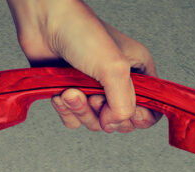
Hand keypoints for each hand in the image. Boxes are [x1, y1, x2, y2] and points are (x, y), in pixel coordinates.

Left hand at [7, 0, 156, 131]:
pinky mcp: (73, 95)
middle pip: (120, 121)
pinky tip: (61, 93)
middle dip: (103, 114)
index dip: (138, 117)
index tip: (125, 111)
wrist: (44, 23)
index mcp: (138, 72)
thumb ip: (123, 104)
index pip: (150, 111)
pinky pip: (74, 121)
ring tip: (71, 90)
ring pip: (95, 122)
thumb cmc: (81, 33)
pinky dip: (66, 111)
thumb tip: (114, 123)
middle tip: (93, 95)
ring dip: (80, 110)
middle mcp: (118, 82)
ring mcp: (95, 90)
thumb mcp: (114, 69)